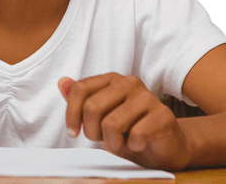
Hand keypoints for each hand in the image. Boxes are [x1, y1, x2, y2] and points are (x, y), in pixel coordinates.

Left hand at [59, 74, 192, 169]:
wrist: (164, 146)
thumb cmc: (128, 131)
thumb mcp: (100, 117)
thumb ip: (80, 100)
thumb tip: (62, 81)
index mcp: (112, 79)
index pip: (80, 89)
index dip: (71, 114)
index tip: (73, 133)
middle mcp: (130, 82)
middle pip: (92, 107)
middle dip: (92, 132)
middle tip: (102, 140)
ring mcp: (148, 97)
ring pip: (112, 124)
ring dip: (112, 143)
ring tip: (121, 143)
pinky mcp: (164, 115)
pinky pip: (135, 135)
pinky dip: (132, 147)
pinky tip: (139, 144)